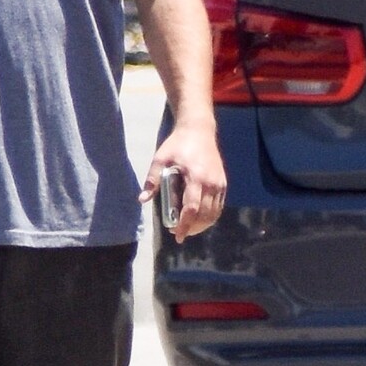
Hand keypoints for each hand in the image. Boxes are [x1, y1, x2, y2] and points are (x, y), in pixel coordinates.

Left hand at [139, 123, 225, 242]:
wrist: (199, 130)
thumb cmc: (178, 144)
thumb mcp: (161, 159)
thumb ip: (152, 180)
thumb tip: (142, 200)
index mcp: (196, 177)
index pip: (192, 208)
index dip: (185, 225)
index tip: (177, 235)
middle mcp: (211, 183)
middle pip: (205, 215)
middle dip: (192, 228)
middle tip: (178, 232)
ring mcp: (219, 184)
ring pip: (214, 213)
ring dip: (202, 225)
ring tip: (188, 228)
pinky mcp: (223, 183)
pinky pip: (219, 206)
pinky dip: (210, 217)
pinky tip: (199, 219)